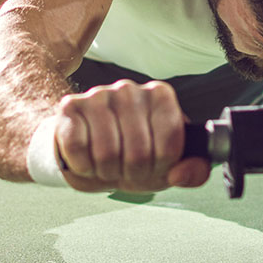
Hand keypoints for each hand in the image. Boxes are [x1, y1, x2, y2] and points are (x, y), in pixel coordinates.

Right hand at [48, 80, 210, 191]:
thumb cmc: (130, 155)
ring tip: (107, 164)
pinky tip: (87, 158)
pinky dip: (83, 166)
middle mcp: (130, 89)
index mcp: (160, 96)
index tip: (153, 166)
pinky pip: (78, 150)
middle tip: (126, 169)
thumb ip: (192, 172)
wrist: (87, 150)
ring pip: (107, 153)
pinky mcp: (70, 106)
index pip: (170, 145)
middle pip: (139, 153)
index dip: (160, 168)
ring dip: (106, 171)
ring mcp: (98, 94)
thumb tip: (183, 173)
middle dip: (132, 173)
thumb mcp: (166, 167)